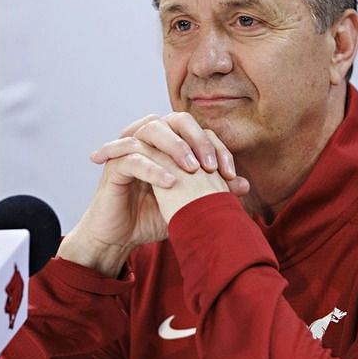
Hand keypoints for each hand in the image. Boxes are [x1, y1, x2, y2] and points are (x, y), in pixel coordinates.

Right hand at [61, 113, 248, 275]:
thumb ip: (212, 191)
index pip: (196, 132)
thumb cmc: (150, 218)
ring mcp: (127, 150)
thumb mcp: (186, 204)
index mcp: (165, 145)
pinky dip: (154, 168)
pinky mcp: (113, 167)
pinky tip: (171, 183)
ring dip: (175, 147)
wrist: (119, 238)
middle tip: (210, 166)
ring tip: (192, 170)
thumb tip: (244, 184)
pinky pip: (133, 158)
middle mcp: (146, 141)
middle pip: (174, 120)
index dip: (216, 148)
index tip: (231, 175)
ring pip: (151, 129)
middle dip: (197, 139)